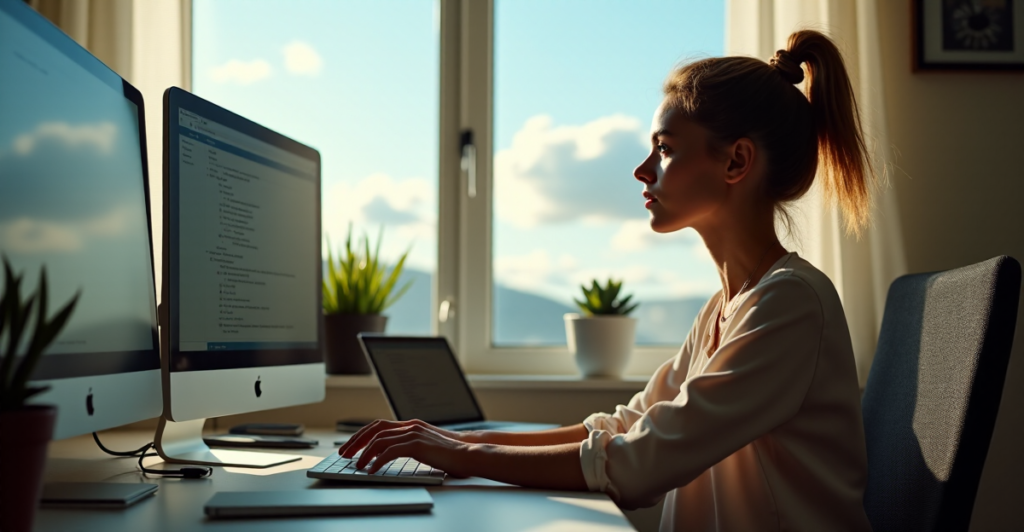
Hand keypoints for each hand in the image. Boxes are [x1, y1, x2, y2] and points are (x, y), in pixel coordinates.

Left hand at [337, 419, 479, 476]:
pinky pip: (389, 451)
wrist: (468, 453)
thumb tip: (386, 454)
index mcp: (411, 425)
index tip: (351, 446)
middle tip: (345, 453)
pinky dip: (377, 461)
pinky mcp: (417, 444)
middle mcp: (410, 425)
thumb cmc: (449, 454)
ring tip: (356, 465)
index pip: (379, 425)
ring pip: (379, 440)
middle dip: (356, 441)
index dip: (362, 434)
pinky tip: (372, 469)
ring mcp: (413, 433)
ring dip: (364, 453)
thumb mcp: (425, 446)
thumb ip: (408, 445)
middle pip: (374, 428)